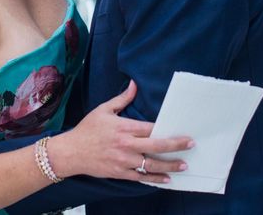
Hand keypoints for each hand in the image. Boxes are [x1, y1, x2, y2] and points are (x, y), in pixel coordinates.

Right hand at [50, 81, 192, 182]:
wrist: (72, 152)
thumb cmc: (87, 129)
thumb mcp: (103, 110)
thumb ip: (122, 99)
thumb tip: (134, 85)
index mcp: (123, 127)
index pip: (151, 128)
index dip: (168, 130)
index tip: (182, 131)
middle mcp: (126, 145)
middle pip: (156, 146)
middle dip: (176, 146)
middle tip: (191, 145)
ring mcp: (124, 161)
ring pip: (152, 164)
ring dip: (169, 165)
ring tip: (183, 165)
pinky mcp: (120, 173)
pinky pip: (141, 178)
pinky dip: (155, 179)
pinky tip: (166, 179)